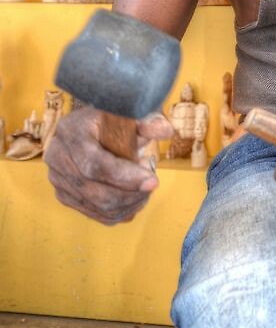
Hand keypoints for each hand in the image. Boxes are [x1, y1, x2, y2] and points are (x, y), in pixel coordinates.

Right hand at [44, 107, 171, 225]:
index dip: (125, 177)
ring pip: (97, 206)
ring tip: (145, 191)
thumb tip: (164, 131)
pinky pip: (95, 214)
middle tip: (152, 186)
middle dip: (130, 194)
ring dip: (127, 204)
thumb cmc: (110, 119)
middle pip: (95, 191)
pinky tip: (134, 201)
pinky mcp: (65, 195)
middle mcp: (57, 157)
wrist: (89, 126)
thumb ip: (147, 122)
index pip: (95, 164)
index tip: (153, 181)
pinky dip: (119, 212)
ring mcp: (58, 179)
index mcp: (71, 131)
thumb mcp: (128, 113)